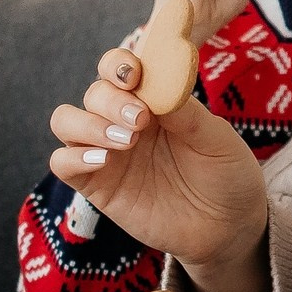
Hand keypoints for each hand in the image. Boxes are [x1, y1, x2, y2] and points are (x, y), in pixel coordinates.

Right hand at [49, 45, 269, 291]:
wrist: (228, 227)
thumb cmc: (226, 175)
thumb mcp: (216, 139)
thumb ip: (186, 112)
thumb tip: (157, 85)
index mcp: (153, 100)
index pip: (119, 68)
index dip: (119, 64)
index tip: (135, 75)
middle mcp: (123, 121)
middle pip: (94, 92)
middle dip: (111, 100)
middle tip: (139, 120)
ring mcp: (107, 152)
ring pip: (66, 121)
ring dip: (88, 124)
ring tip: (126, 141)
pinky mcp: (97, 185)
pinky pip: (63, 163)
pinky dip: (73, 157)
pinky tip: (103, 161)